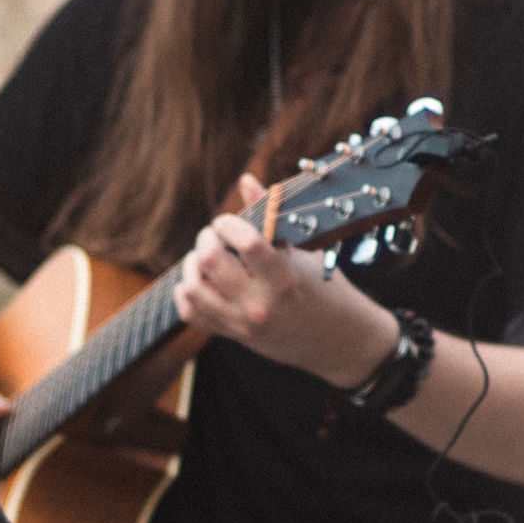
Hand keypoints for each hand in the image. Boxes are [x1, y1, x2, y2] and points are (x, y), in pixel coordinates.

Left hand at [174, 175, 399, 389]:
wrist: (336, 341)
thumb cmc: (326, 288)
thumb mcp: (304, 252)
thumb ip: (271, 217)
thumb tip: (245, 181)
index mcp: (283, 279)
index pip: (246, 242)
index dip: (230, 223)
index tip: (230, 221)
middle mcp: (260, 304)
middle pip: (210, 262)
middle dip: (206, 239)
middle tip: (216, 235)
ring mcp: (243, 323)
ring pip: (192, 288)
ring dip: (193, 265)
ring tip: (207, 257)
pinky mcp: (233, 335)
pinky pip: (191, 313)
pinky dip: (187, 293)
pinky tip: (200, 279)